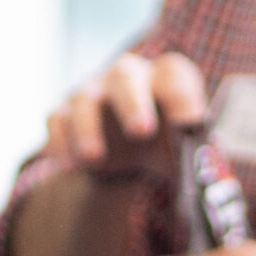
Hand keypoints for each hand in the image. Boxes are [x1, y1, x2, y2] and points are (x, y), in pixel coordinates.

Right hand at [45, 52, 207, 182]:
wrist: (132, 150)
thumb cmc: (167, 143)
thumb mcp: (184, 151)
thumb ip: (193, 160)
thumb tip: (198, 180)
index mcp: (167, 77)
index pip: (175, 76)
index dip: (182, 98)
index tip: (188, 124)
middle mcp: (129, 75)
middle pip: (126, 76)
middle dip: (133, 103)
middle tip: (141, 132)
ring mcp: (94, 91)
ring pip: (84, 98)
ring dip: (87, 127)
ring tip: (93, 159)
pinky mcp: (66, 110)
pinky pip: (57, 119)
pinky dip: (60, 141)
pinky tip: (69, 166)